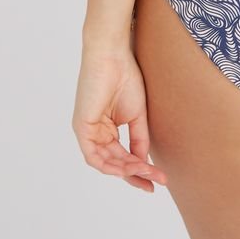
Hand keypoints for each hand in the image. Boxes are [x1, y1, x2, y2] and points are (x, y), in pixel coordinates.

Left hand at [72, 46, 168, 192]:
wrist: (113, 56)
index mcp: (105, 128)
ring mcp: (87, 132)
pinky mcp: (82, 128)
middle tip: (156, 182)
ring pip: (105, 163)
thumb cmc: (125, 77)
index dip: (138, 170)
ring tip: (148, 172)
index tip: (157, 179)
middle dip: (136, 174)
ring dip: (127, 171)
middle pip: (114, 163)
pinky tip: (129, 167)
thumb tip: (143, 162)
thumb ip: (138, 139)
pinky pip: (94, 156)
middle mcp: (95, 133)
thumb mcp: (137, 114)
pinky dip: (111, 165)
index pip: (121, 156)